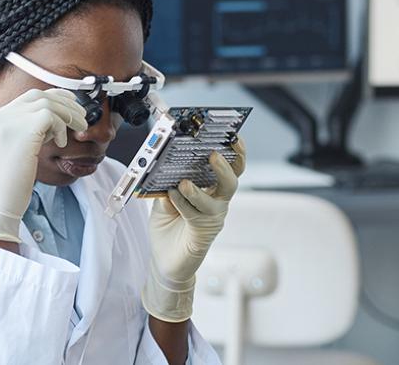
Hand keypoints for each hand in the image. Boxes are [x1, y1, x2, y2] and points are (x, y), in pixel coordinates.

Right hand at [0, 88, 87, 242]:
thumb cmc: (6, 187)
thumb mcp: (7, 152)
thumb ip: (20, 132)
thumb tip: (49, 118)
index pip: (24, 99)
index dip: (51, 99)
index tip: (69, 106)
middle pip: (36, 96)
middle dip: (63, 102)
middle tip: (81, 116)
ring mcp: (5, 123)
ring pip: (46, 104)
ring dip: (68, 115)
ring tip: (79, 130)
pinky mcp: (21, 132)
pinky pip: (50, 117)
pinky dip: (62, 127)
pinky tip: (62, 144)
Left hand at [143, 138, 245, 321]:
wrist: (164, 262)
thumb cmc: (168, 229)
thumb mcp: (164, 201)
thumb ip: (168, 184)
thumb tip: (168, 169)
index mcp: (211, 190)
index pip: (229, 167)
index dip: (234, 152)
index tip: (231, 136)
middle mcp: (217, 202)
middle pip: (233, 179)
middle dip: (227, 165)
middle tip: (214, 154)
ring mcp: (212, 217)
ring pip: (218, 198)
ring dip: (201, 188)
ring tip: (185, 181)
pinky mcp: (203, 232)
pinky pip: (196, 214)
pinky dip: (184, 203)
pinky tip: (173, 194)